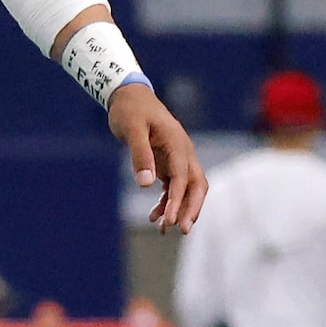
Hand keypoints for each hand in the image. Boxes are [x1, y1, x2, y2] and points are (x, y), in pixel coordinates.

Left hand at [110, 82, 205, 233]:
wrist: (128, 96)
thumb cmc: (130, 110)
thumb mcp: (131, 129)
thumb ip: (139, 155)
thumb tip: (146, 184)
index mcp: (177, 143)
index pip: (183, 177)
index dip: (177, 200)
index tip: (170, 220)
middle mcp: (183, 151)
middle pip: (196, 185)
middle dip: (190, 208)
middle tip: (180, 230)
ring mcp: (177, 157)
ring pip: (187, 188)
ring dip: (179, 208)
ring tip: (164, 229)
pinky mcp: (168, 162)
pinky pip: (174, 186)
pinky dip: (167, 201)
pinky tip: (155, 215)